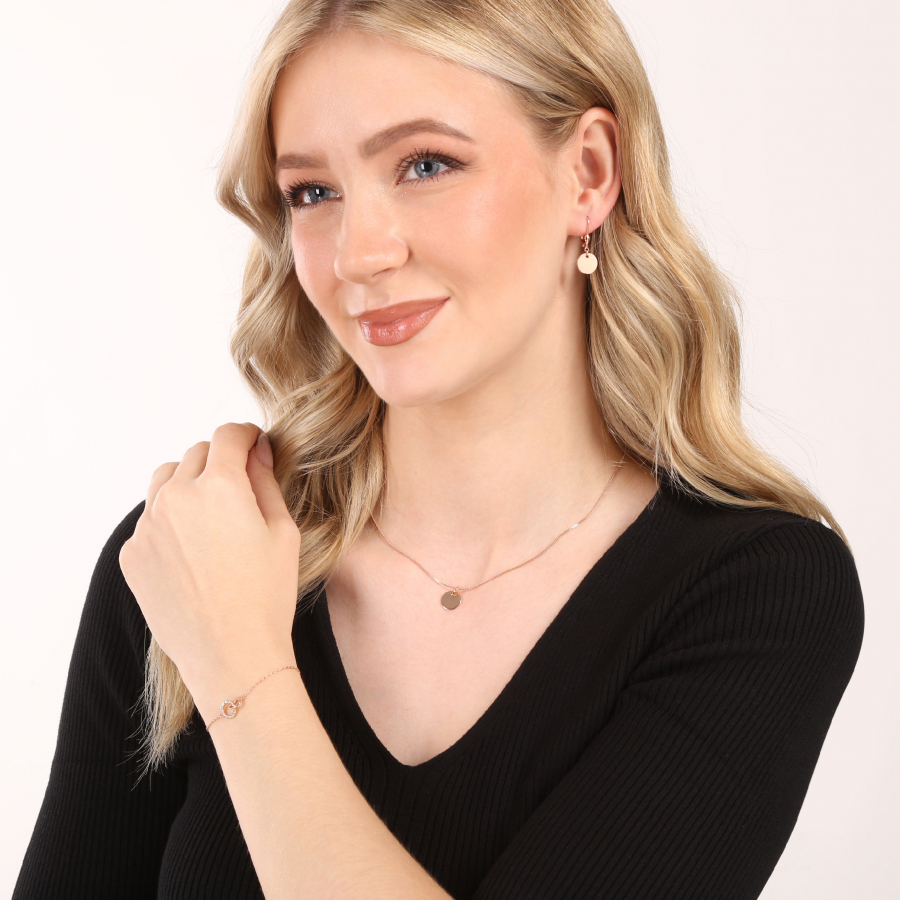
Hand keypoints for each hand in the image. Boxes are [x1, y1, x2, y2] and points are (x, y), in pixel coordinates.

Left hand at [119, 422, 301, 716]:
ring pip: (165, 480)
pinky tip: (193, 551)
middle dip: (219, 461)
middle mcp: (177, 497)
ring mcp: (148, 526)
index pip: (227, 436)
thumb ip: (266, 481)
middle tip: (238, 485)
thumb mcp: (282, 532)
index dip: (245, 435)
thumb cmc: (266, 596)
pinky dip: (170, 520)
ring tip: (211, 515)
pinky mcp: (133, 554)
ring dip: (189, 483)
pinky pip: (150, 519)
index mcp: (220, 487)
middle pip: (196, 454)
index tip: (252, 443)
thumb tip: (257, 452)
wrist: (230, 654)